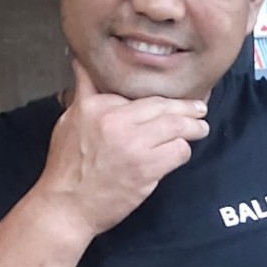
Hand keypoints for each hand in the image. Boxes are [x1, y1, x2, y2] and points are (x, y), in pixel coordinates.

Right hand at [38, 60, 208, 235]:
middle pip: (163, 105)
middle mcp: (116, 121)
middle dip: (187, 107)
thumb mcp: (69, 119)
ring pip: (176, 126)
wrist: (65, 206)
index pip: (139, 94)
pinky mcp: (145, 169)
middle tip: (200, 107)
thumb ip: (84, 89)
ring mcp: (132, 145)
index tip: (173, 97)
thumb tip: (81, 60)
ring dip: (193, 128)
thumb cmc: (66, 165)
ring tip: (201, 128)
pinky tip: (182, 151)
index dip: (161, 96)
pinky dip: (183, 151)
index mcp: (97, 105)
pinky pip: (177, 151)